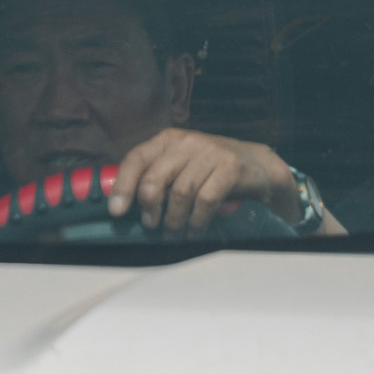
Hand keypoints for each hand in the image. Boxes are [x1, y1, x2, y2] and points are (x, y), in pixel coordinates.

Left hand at [107, 128, 303, 235]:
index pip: (136, 158)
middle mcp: (186, 141)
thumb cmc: (210, 171)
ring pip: (180, 192)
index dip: (123, 186)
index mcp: (167, 140)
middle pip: (155, 177)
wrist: (257, 166)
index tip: (117, 211)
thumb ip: (157, 178)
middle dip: (149, 207)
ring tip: (174, 233)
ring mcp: (210, 152)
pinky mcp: (230, 167)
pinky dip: (197, 221)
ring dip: (174, 220)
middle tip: (151, 225)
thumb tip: (124, 206)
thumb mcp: (181, 167)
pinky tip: (195, 231)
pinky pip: (206, 199)